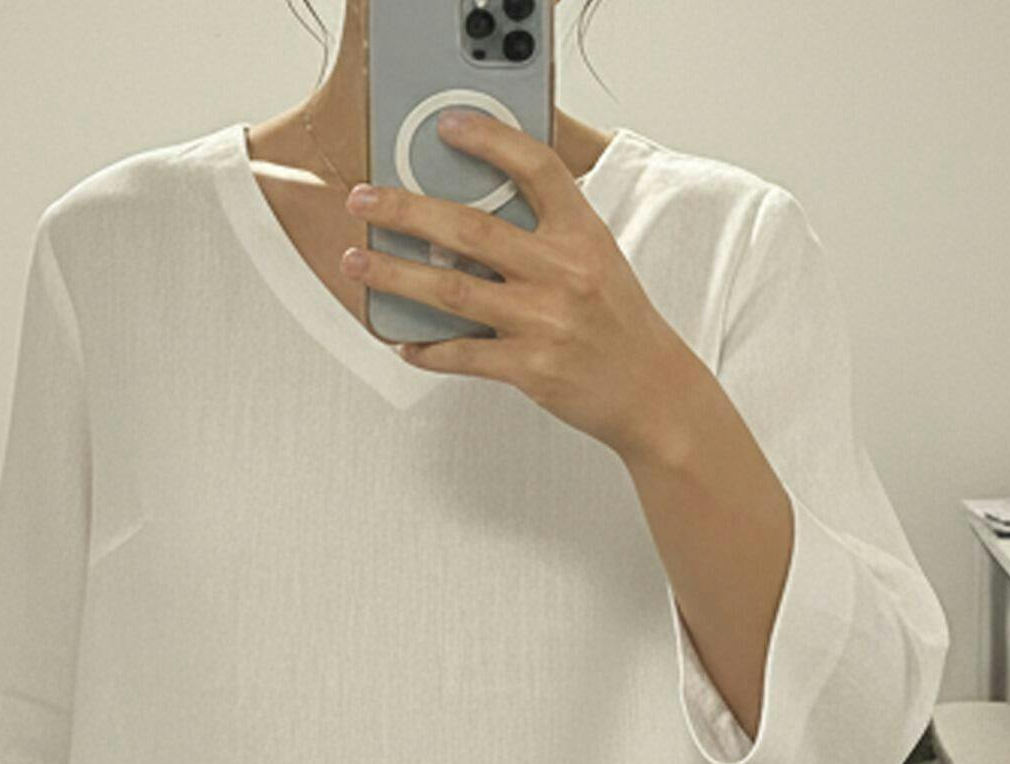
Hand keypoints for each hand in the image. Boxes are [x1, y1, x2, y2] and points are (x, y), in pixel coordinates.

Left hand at [340, 107, 703, 460]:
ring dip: (395, 274)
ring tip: (358, 262)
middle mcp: (563, 273)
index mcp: (582, 234)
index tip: (447, 126)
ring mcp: (544, 322)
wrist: (651, 391)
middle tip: (365, 199)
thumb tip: (466, 221)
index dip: (489, 141)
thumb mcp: (596, 259)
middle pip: (470, 228)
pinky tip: (402, 340)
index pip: (536, 168)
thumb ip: (545, 233)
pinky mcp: (531, 369)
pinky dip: (427, 348)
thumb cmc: (617, 323)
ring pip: (451, 289)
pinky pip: (462, 354)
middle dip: (406, 210)